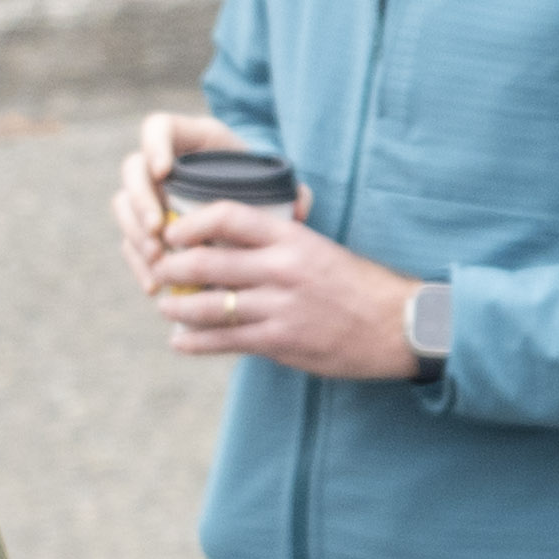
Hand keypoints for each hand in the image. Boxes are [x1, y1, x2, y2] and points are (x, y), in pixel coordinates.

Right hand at [112, 110, 276, 290]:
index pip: (158, 127)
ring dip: (135, 233)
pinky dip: (139, 264)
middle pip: (133, 170)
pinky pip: (130, 242)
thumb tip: (301, 206)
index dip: (154, 144)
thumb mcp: (277, 185)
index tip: (164, 171)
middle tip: (158, 227)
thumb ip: (291, 190)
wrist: (256, 212)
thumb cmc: (268, 191)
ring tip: (157, 259)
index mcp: (193, 140)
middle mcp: (164, 164)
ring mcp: (151, 195)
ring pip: (125, 207)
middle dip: (140, 200)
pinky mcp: (147, 227)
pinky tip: (154, 285)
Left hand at [151, 194, 425, 380]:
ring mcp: (280, 308)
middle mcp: (282, 269)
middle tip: (158, 271)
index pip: (226, 216)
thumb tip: (224, 246)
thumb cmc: (357, 285)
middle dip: (170, 268)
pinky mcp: (281, 342)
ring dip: (175, 306)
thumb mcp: (318, 249)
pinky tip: (180, 341)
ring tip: (166, 306)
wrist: (400, 325)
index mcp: (292, 237)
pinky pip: (223, 341)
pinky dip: (193, 342)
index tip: (173, 232)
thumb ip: (275, 246)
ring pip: (206, 306)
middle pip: (204, 263)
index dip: (189, 223)